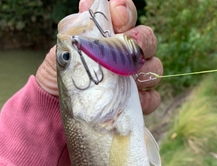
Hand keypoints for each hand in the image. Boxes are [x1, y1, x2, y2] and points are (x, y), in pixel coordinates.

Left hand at [36, 0, 162, 114]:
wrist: (61, 104)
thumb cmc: (65, 73)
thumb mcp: (66, 48)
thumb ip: (78, 27)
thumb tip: (89, 4)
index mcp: (111, 35)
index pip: (126, 14)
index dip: (125, 12)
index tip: (118, 16)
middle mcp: (128, 53)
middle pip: (148, 39)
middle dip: (140, 40)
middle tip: (125, 49)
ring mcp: (136, 78)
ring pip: (155, 67)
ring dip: (144, 71)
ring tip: (127, 79)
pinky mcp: (139, 102)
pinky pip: (153, 97)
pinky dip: (146, 98)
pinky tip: (133, 100)